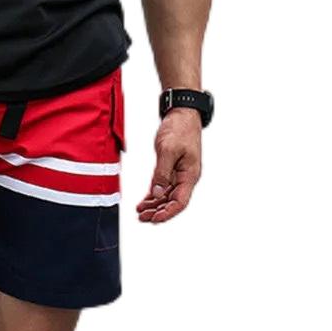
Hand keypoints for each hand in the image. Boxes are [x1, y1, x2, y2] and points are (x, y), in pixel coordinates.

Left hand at [136, 108, 201, 222]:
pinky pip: (164, 184)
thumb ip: (162, 173)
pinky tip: (146, 199)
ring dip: (155, 203)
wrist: (182, 112)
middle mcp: (186, 176)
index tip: (154, 219)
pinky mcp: (173, 166)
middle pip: (173, 201)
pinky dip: (155, 192)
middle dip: (158, 211)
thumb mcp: (168, 150)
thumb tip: (157, 193)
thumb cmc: (180, 127)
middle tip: (143, 217)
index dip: (167, 213)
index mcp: (190, 175)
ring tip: (141, 211)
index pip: (180, 202)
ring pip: (167, 194)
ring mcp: (180, 172)